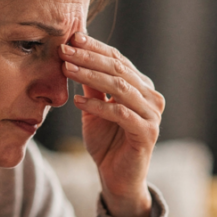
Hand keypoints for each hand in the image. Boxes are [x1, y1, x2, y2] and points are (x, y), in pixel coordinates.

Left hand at [60, 33, 164, 216]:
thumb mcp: (94, 109)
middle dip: (89, 58)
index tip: (71, 38)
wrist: (117, 178)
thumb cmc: (107, 142)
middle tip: (64, 50)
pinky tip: (77, 103)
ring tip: (66, 69)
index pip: (117, 59)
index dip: (95, 48)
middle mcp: (150, 96)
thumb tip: (75, 55)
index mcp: (140, 86)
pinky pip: (120, 113)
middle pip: (118, 69)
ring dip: (90, 76)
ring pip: (119, 88)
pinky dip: (98, 106)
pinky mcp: (147, 132)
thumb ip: (90, 86)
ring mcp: (152, 114)